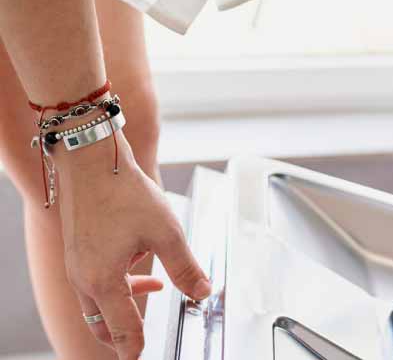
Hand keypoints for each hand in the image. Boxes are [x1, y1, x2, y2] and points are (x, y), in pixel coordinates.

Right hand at [55, 132, 210, 359]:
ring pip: (98, 304)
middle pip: (102, 325)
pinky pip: (95, 283)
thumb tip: (204, 292)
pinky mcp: (78, 253)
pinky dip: (117, 284)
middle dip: (123, 336)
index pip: (121, 330)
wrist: (92, 163)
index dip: (135, 347)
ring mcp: (77, 266)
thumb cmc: (124, 193)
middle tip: (140, 343)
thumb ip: (186, 267)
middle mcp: (84, 279)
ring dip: (123, 306)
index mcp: (103, 280)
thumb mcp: (167, 232)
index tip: (141, 357)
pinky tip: (140, 265)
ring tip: (155, 289)